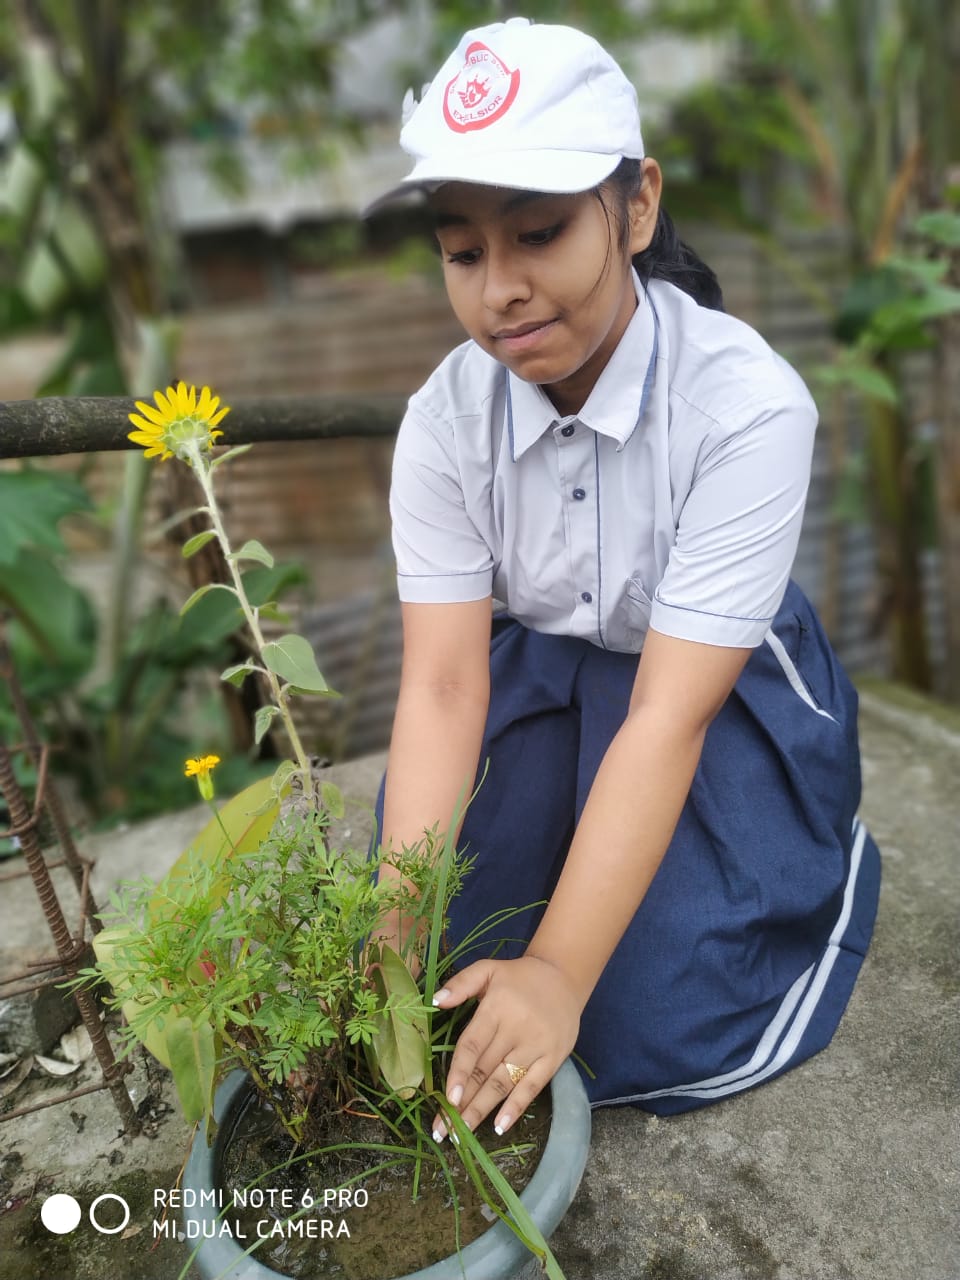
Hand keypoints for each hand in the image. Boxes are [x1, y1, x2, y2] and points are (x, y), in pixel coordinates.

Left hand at [430, 955, 581, 1140]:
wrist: (564, 976)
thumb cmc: (518, 977)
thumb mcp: (487, 969)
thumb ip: (461, 984)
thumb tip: (435, 1001)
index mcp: (496, 1008)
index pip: (473, 1045)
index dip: (460, 1073)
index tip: (447, 1098)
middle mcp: (516, 1029)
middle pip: (485, 1070)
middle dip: (463, 1102)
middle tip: (443, 1129)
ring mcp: (537, 1046)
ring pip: (504, 1083)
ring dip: (482, 1110)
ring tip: (462, 1133)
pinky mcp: (554, 1058)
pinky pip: (532, 1087)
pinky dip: (516, 1108)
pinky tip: (500, 1127)